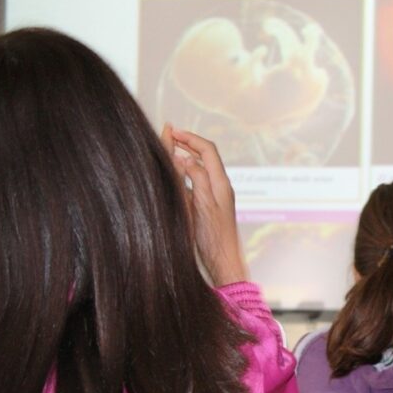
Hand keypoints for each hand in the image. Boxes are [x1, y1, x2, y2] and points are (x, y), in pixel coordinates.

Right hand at [162, 124, 248, 285]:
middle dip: (188, 144)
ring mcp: (216, 196)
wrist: (224, 261)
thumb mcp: (202, 204)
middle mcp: (221, 187)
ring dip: (187, 156)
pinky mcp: (210, 206)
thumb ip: (197, 179)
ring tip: (169, 150)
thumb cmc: (214, 238)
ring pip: (202, 168)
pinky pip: (198, 182)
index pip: (208, 151)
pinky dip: (186, 173)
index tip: (173, 131)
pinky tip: (175, 175)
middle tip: (169, 136)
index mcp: (221, 183)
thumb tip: (186, 158)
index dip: (191, 138)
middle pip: (206, 157)